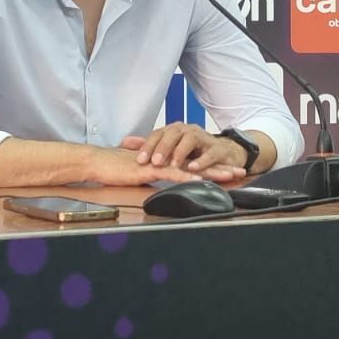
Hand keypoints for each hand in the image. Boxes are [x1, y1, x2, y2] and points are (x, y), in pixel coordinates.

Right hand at [89, 147, 242, 186]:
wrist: (98, 162)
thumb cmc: (115, 169)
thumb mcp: (140, 173)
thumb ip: (154, 174)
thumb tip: (164, 179)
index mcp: (166, 160)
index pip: (194, 164)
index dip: (212, 167)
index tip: (229, 171)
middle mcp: (167, 159)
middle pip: (199, 164)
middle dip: (220, 167)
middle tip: (240, 170)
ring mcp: (161, 163)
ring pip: (192, 167)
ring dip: (212, 171)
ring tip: (230, 174)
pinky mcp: (151, 169)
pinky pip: (173, 173)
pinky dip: (187, 176)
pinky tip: (200, 179)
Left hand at [120, 124, 247, 180]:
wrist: (223, 152)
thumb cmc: (195, 150)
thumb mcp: (169, 148)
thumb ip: (148, 144)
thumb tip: (125, 142)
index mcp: (174, 131)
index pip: (158, 134)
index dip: (148, 146)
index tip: (140, 160)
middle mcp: (188, 131)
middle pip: (172, 134)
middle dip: (162, 148)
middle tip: (155, 162)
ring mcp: (203, 139)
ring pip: (190, 140)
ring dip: (180, 153)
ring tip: (173, 165)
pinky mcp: (217, 149)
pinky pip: (210, 153)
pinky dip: (202, 160)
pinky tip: (193, 167)